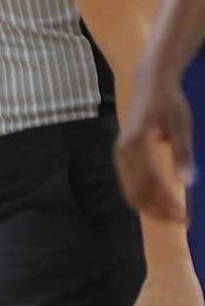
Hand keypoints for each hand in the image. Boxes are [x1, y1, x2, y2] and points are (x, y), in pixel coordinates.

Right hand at [118, 68, 192, 222]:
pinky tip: (162, 202)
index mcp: (135, 145)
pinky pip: (129, 184)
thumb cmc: (168, 103)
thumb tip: (186, 182)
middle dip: (159, 211)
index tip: (186, 216)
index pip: (150, 183)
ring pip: (130, 191)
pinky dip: (144, 198)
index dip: (167, 203)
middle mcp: (122, 153)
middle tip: (183, 220)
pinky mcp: (123, 156)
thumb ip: (182, 154)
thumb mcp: (181, 126)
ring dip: (151, 207)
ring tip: (174, 215)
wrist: (150, 85)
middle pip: (136, 192)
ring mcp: (120, 156)